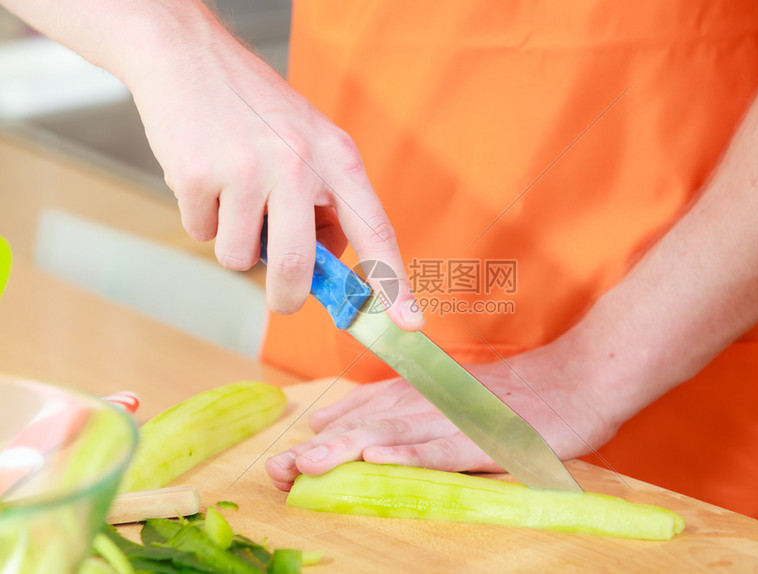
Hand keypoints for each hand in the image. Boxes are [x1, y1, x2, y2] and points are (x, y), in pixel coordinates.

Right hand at [123, 9, 422, 326]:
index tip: (409, 323)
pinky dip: (203, 219)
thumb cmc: (255, 108)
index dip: (394, 283)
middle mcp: (297, 164)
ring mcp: (245, 170)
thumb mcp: (311, 142)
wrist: (186, 55)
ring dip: (235, 242)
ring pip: (240, 258)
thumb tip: (325, 264)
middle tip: (282, 297)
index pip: (374, 230)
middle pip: (298, 266)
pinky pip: (202, 235)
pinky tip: (206, 180)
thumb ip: (326, 202)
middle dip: (287, 297)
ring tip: (232, 196)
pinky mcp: (197, 176)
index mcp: (336, 158)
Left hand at [265, 339, 624, 490]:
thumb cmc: (526, 393)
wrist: (581, 377)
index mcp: (431, 391)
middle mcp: (437, 400)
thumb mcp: (468, 396)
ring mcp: (462, 417)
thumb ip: (423, 407)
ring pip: (396, 434)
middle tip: (279, 468)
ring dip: (349, 450)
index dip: (329, 426)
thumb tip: (376, 432)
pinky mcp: (491, 437)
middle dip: (322, 445)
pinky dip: (411, 455)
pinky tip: (379, 463)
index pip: (369, 407)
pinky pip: (446, 448)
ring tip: (308, 467)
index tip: (290, 448)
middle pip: (371, 422)